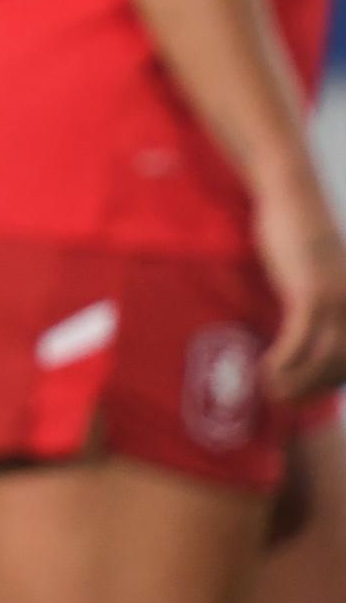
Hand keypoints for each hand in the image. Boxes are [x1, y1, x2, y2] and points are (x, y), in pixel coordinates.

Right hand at [254, 174, 345, 400]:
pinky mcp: (312, 294)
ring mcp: (338, 302)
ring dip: (296, 383)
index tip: (302, 397)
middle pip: (341, 368)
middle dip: (313, 391)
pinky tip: (264, 370)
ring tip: (269, 391)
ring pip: (324, 362)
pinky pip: (300, 341)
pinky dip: (283, 362)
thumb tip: (302, 330)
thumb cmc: (298, 236)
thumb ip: (316, 300)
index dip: (329, 386)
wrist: (292, 200)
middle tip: (282, 402)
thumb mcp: (313, 274)